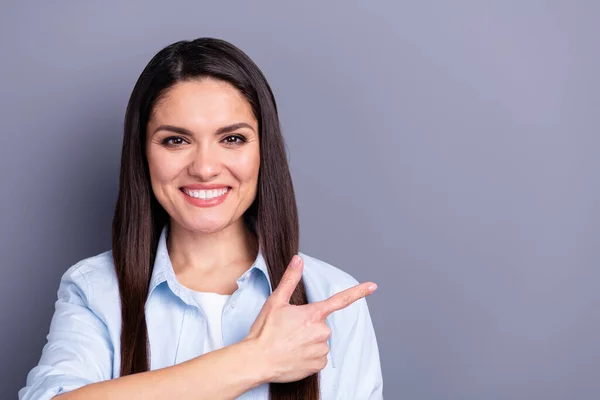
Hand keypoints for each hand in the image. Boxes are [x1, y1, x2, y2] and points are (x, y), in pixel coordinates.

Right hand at [245, 255, 376, 382]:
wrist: (258, 361)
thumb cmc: (265, 332)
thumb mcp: (276, 302)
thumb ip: (290, 279)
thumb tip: (298, 259)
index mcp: (313, 314)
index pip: (340, 300)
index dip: (358, 292)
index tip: (373, 286)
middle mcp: (321, 331)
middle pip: (321, 325)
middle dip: (308, 326)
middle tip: (289, 331)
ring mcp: (321, 349)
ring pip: (320, 341)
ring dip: (308, 342)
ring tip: (289, 344)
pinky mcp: (318, 365)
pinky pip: (318, 357)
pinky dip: (308, 356)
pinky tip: (294, 355)